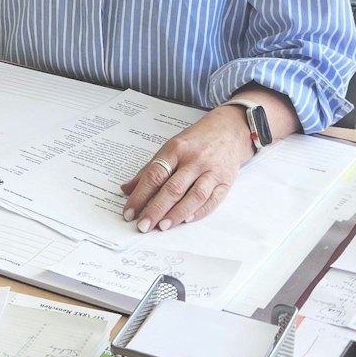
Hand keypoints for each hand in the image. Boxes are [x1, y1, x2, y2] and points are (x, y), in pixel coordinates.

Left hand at [118, 105, 254, 232]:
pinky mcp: (225, 181)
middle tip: (143, 225)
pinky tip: (186, 220)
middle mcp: (194, 160)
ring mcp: (211, 171)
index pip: (154, 175)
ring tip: (163, 226)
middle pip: (173, 188)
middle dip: (156, 209)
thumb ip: (150, 169)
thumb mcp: (170, 148)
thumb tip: (126, 189)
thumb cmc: (196, 141)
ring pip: (194, 196)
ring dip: (177, 214)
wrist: (229, 130)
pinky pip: (213, 200)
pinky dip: (199, 212)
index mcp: (176, 150)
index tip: (130, 212)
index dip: (140, 195)